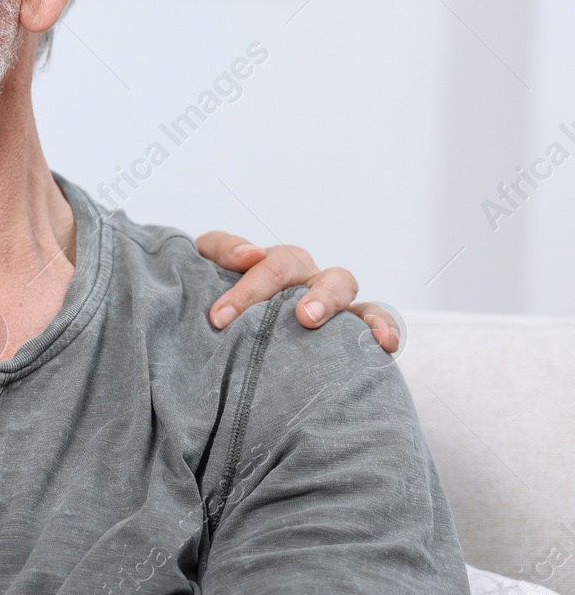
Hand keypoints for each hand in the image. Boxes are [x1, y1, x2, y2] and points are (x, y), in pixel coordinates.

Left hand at [196, 232, 398, 352]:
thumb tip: (249, 254)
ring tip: (315, 320)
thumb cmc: (225, 298)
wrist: (237, 330)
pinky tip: (384, 344)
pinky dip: (383, 326)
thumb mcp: (209, 267)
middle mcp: (299, 274)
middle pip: (298, 264)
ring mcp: (326, 296)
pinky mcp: (349, 325)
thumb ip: (221, 250)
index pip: (258, 262)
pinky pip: (376, 317)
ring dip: (331, 299)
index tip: (219, 319)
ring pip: (340, 283)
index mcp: (268, 261)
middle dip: (289, 287)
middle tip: (296, 316)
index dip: (242, 290)